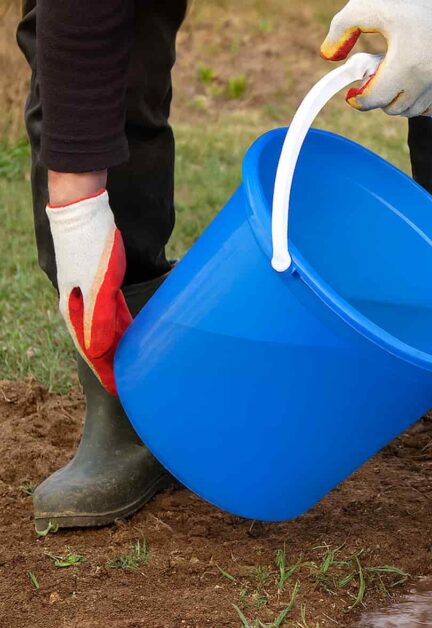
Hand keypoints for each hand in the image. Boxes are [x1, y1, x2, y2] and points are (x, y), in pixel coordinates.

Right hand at [47, 190, 131, 393]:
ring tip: (136, 369)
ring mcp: (92, 296)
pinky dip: (124, 329)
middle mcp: (81, 308)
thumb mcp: (98, 284)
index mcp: (76, 312)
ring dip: (121, 350)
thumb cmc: (91, 245)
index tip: (121, 394)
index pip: (93, 353)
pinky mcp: (104, 284)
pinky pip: (115, 314)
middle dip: (115, 367)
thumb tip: (99, 351)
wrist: (84, 211)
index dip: (107, 374)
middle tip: (134, 388)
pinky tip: (136, 337)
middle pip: (101, 346)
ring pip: (109, 331)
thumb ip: (99, 319)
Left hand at [320, 0, 431, 116]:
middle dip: (378, 96)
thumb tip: (328, 55)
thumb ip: (342, 29)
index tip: (352, 94)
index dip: (360, 99)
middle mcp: (429, 75)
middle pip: (395, 108)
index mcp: (407, 60)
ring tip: (391, 73)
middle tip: (373, 72)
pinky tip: (407, 81)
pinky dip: (416, 101)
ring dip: (396, 100)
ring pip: (413, 111)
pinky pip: (431, 107)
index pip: (379, 98)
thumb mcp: (368, 7)